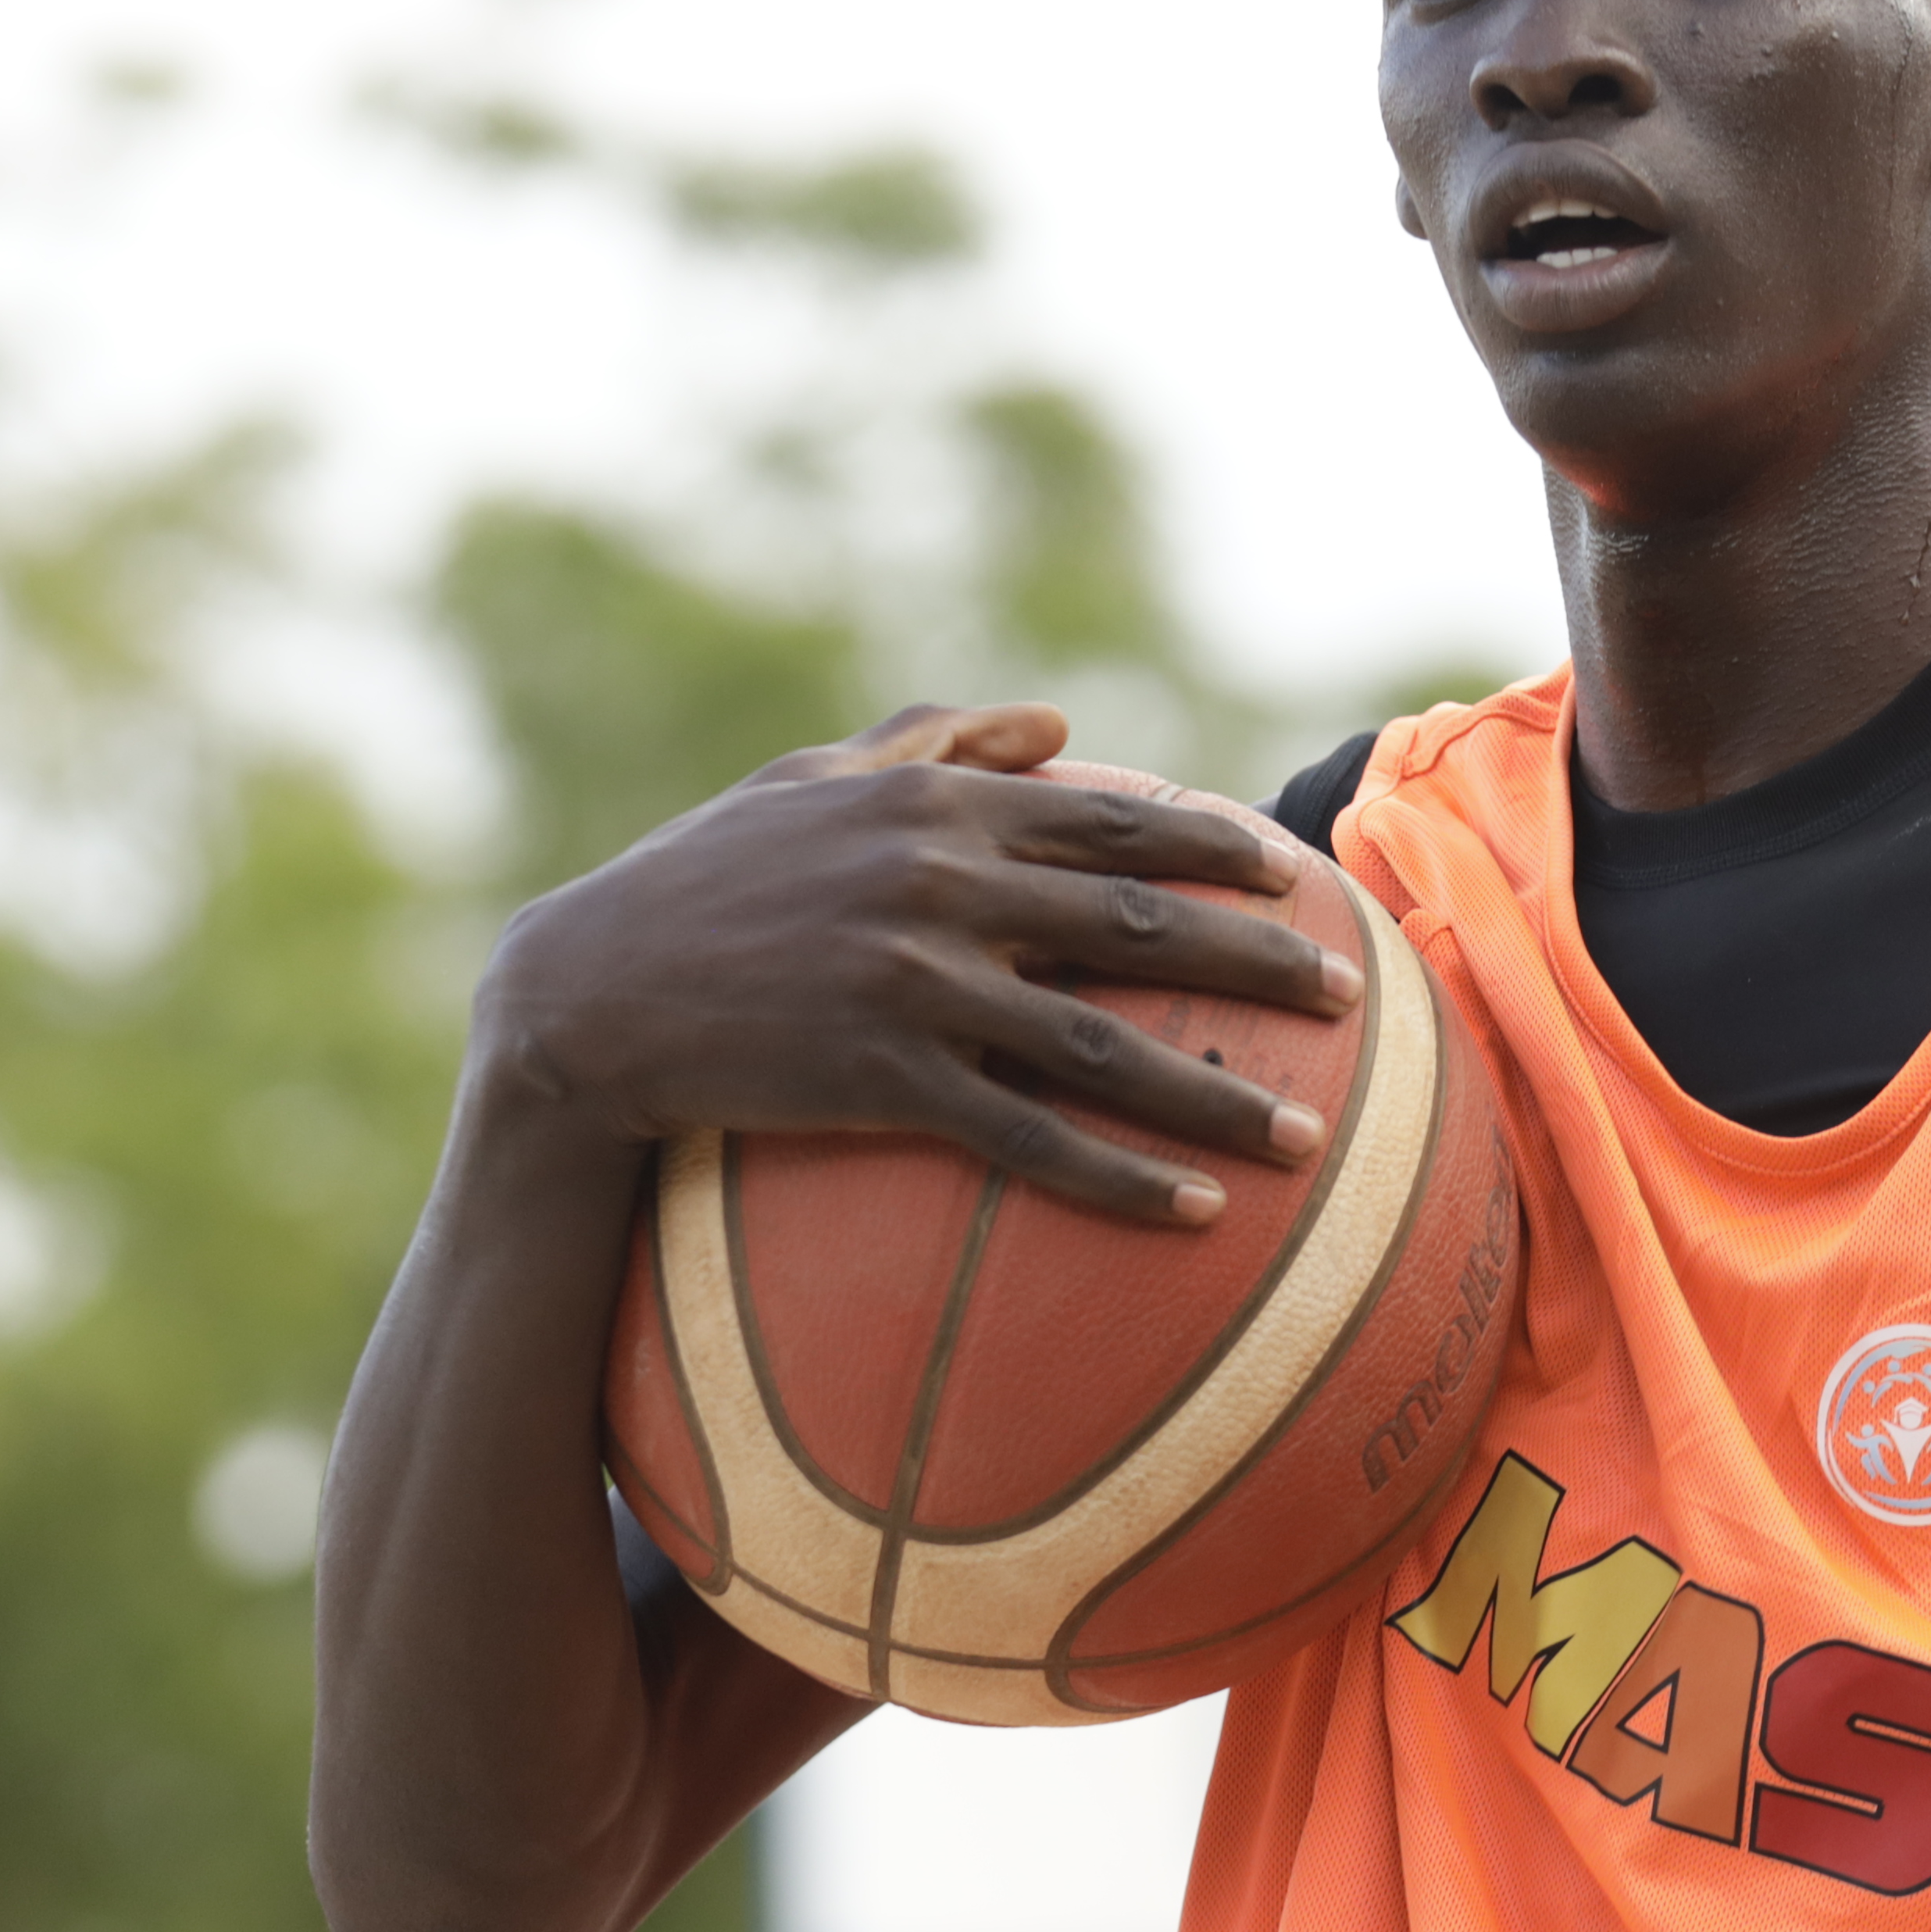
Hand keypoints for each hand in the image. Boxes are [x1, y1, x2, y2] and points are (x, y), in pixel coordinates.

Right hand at [472, 700, 1355, 1226]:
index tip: (1296, 873)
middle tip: (1346, 991)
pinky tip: (1197, 1213)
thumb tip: (1050, 718)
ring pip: (1103, 1043)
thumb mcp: (806, 784)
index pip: (1109, 819)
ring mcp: (915, 984)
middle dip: (1257, 955)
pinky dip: (1120, 1176)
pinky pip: (1029, 1138)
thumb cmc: (699, 884)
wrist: (585, 998)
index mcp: (933, 806)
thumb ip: (932, 739)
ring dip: (1215, 1092)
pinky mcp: (883, 1079)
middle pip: (1139, 921)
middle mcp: (940, 883)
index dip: (1214, 846)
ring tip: (1307, 1136)